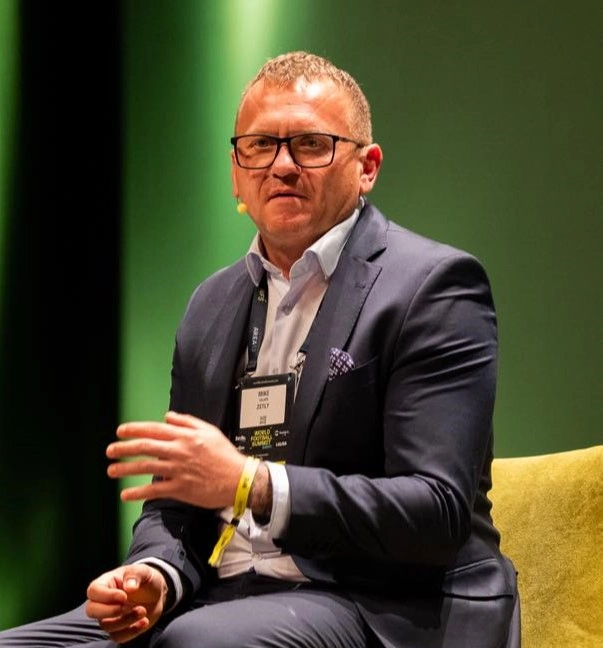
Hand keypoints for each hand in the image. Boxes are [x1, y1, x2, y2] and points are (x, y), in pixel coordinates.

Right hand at [85, 563, 166, 642]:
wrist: (157, 593)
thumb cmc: (146, 579)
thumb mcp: (144, 571)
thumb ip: (135, 575)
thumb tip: (129, 587)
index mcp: (107, 582)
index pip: (94, 590)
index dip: (106, 596)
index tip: (124, 596)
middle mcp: (104, 601)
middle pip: (91, 610)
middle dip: (110, 612)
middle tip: (128, 606)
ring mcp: (110, 616)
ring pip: (106, 625)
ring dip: (126, 621)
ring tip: (143, 611)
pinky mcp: (118, 629)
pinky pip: (117, 636)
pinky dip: (132, 631)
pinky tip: (144, 621)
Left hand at [106, 411, 246, 508]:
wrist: (239, 479)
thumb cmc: (225, 455)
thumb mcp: (209, 430)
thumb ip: (187, 422)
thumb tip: (167, 417)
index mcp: (185, 437)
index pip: (153, 430)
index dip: (134, 430)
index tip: (120, 431)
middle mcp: (178, 452)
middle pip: (145, 448)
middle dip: (124, 448)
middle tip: (110, 450)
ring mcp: (178, 471)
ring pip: (146, 468)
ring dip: (125, 469)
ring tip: (111, 470)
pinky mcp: (180, 489)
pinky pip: (154, 490)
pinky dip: (138, 492)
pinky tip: (126, 494)